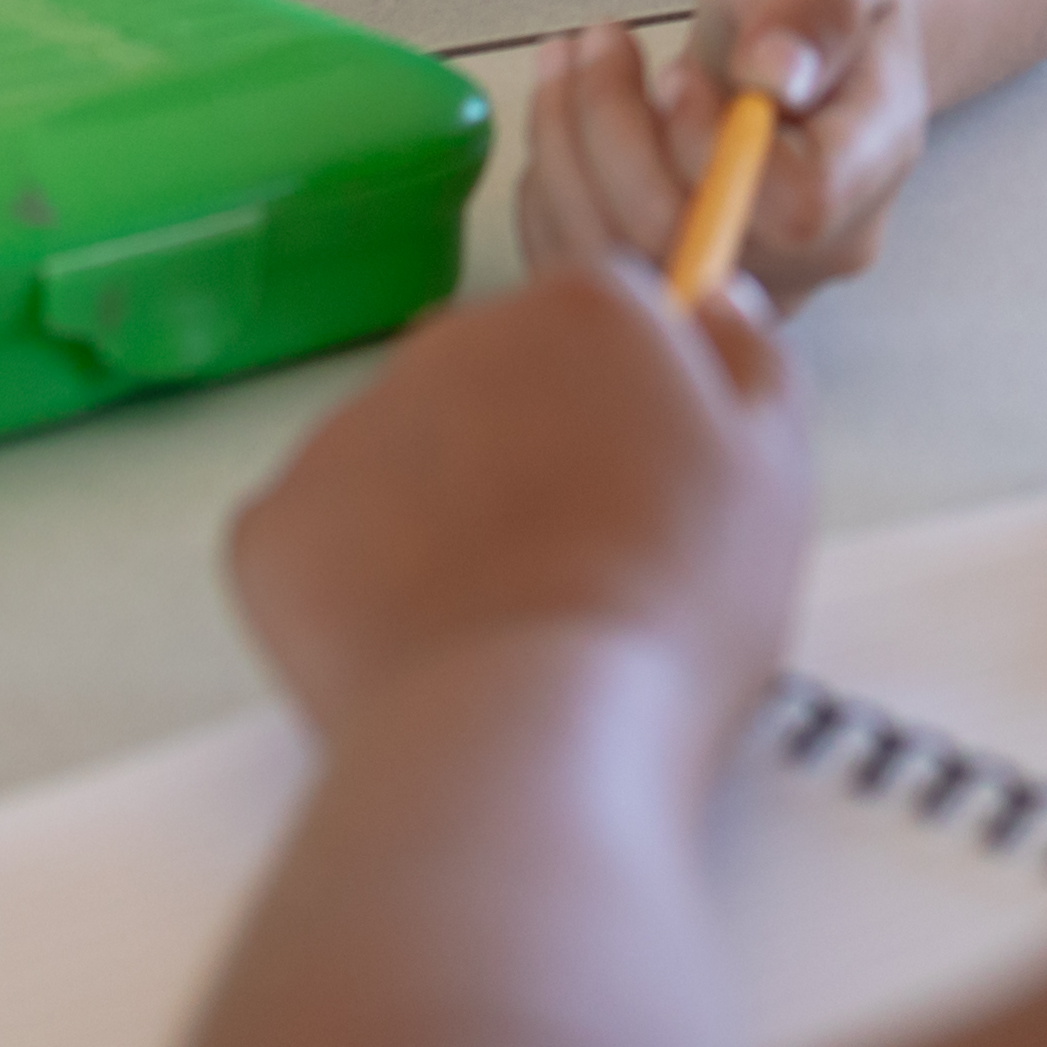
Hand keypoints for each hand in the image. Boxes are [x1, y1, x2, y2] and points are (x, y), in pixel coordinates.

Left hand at [223, 260, 810, 748]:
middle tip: (574, 567)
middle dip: (523, 449)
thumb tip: (715, 307)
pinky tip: (421, 647)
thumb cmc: (673, 609)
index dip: (624, 403)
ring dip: (439, 513)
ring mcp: (349, 427)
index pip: (603, 318)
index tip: (640, 486)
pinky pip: (324, 536)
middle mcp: (453, 338)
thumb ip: (750, 366)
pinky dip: (360, 587)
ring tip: (498, 624)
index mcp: (582, 311)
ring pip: (403, 453)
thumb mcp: (771, 478)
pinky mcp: (275, 520)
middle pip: (493, 375)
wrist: (526, 739)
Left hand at [513, 0, 924, 297]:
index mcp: (872, 161)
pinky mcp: (685, 286)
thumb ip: (812, 5)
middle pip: (688, 245)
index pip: (795, 206)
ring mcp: (751, 281)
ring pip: (625, 266)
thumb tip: (774, 72)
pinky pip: (592, 269)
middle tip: (595, 41)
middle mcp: (820, 248)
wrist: (805, 41)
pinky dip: (551, 192)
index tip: (676, 74)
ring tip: (565, 58)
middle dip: (610, 135)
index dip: (709, 148)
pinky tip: (563, 123)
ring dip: (565, 156)